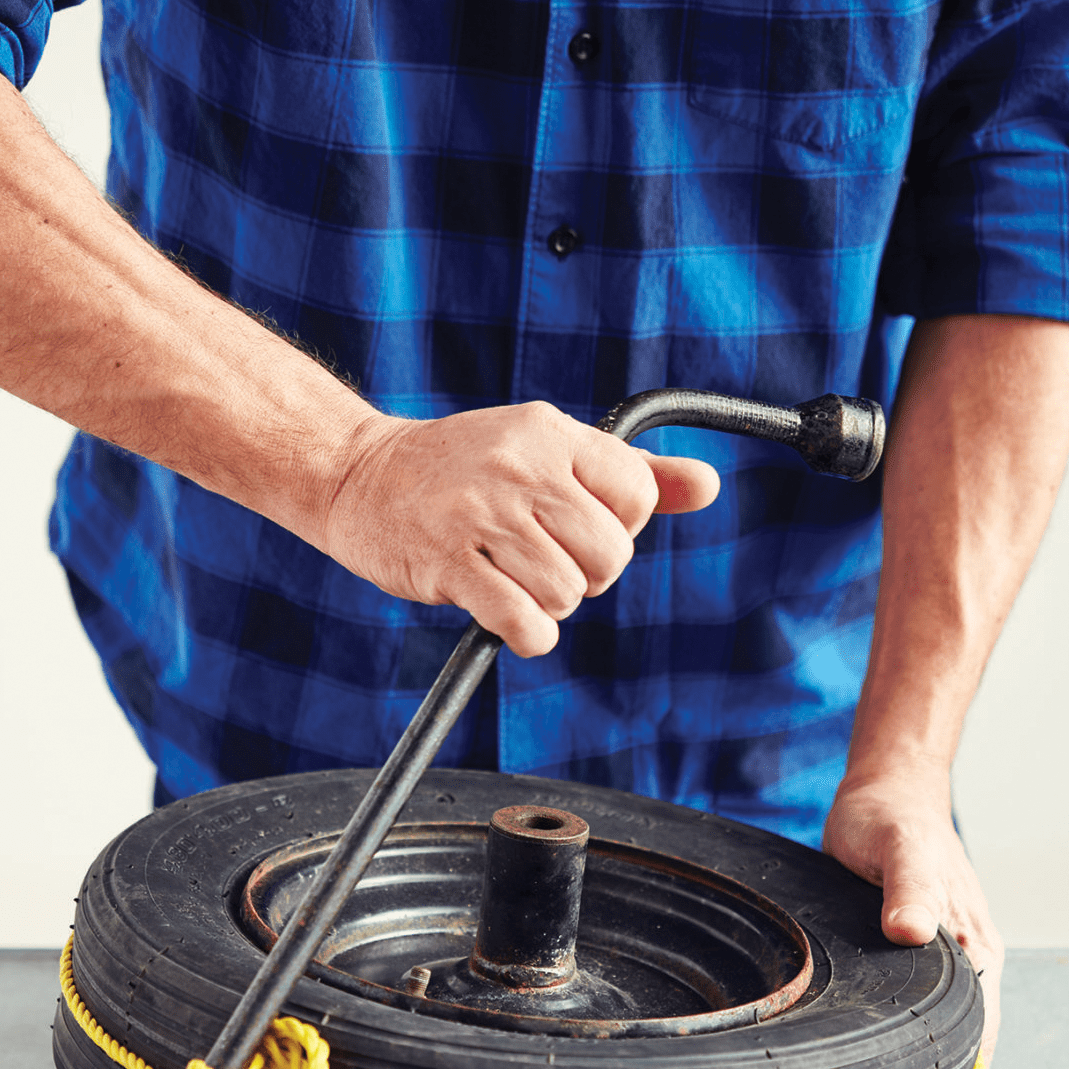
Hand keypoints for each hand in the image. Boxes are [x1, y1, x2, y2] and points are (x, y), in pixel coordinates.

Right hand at [320, 401, 719, 655]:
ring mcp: (483, 515)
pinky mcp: (449, 563)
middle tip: (545, 565)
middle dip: (588, 576)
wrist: (359, 475)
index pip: (638, 495)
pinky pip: (525, 623)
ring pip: (569, 593)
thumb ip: (631, 471)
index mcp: (552, 433)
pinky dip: (527, 635)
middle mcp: (522, 467)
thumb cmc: (463, 470)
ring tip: (514, 582)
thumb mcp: (547, 450)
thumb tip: (709, 486)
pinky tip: (506, 617)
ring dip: (550, 607)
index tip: (579, 528)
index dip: (620, 527)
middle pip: (611, 554)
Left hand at [822, 766, 1003, 1061]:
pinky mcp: (907, 952)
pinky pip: (909, 1001)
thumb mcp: (897, 847)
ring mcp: (937, 957)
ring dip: (914, 1053)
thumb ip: (907, 886)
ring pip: (935, 1019)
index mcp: (973, 943)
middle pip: (961, 1033)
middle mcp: (963, 957)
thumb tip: (911, 932)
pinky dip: (896, 1026)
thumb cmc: (890, 820)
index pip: (981, 1026)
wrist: (881, 794)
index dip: (960, 1068)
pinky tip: (866, 1050)